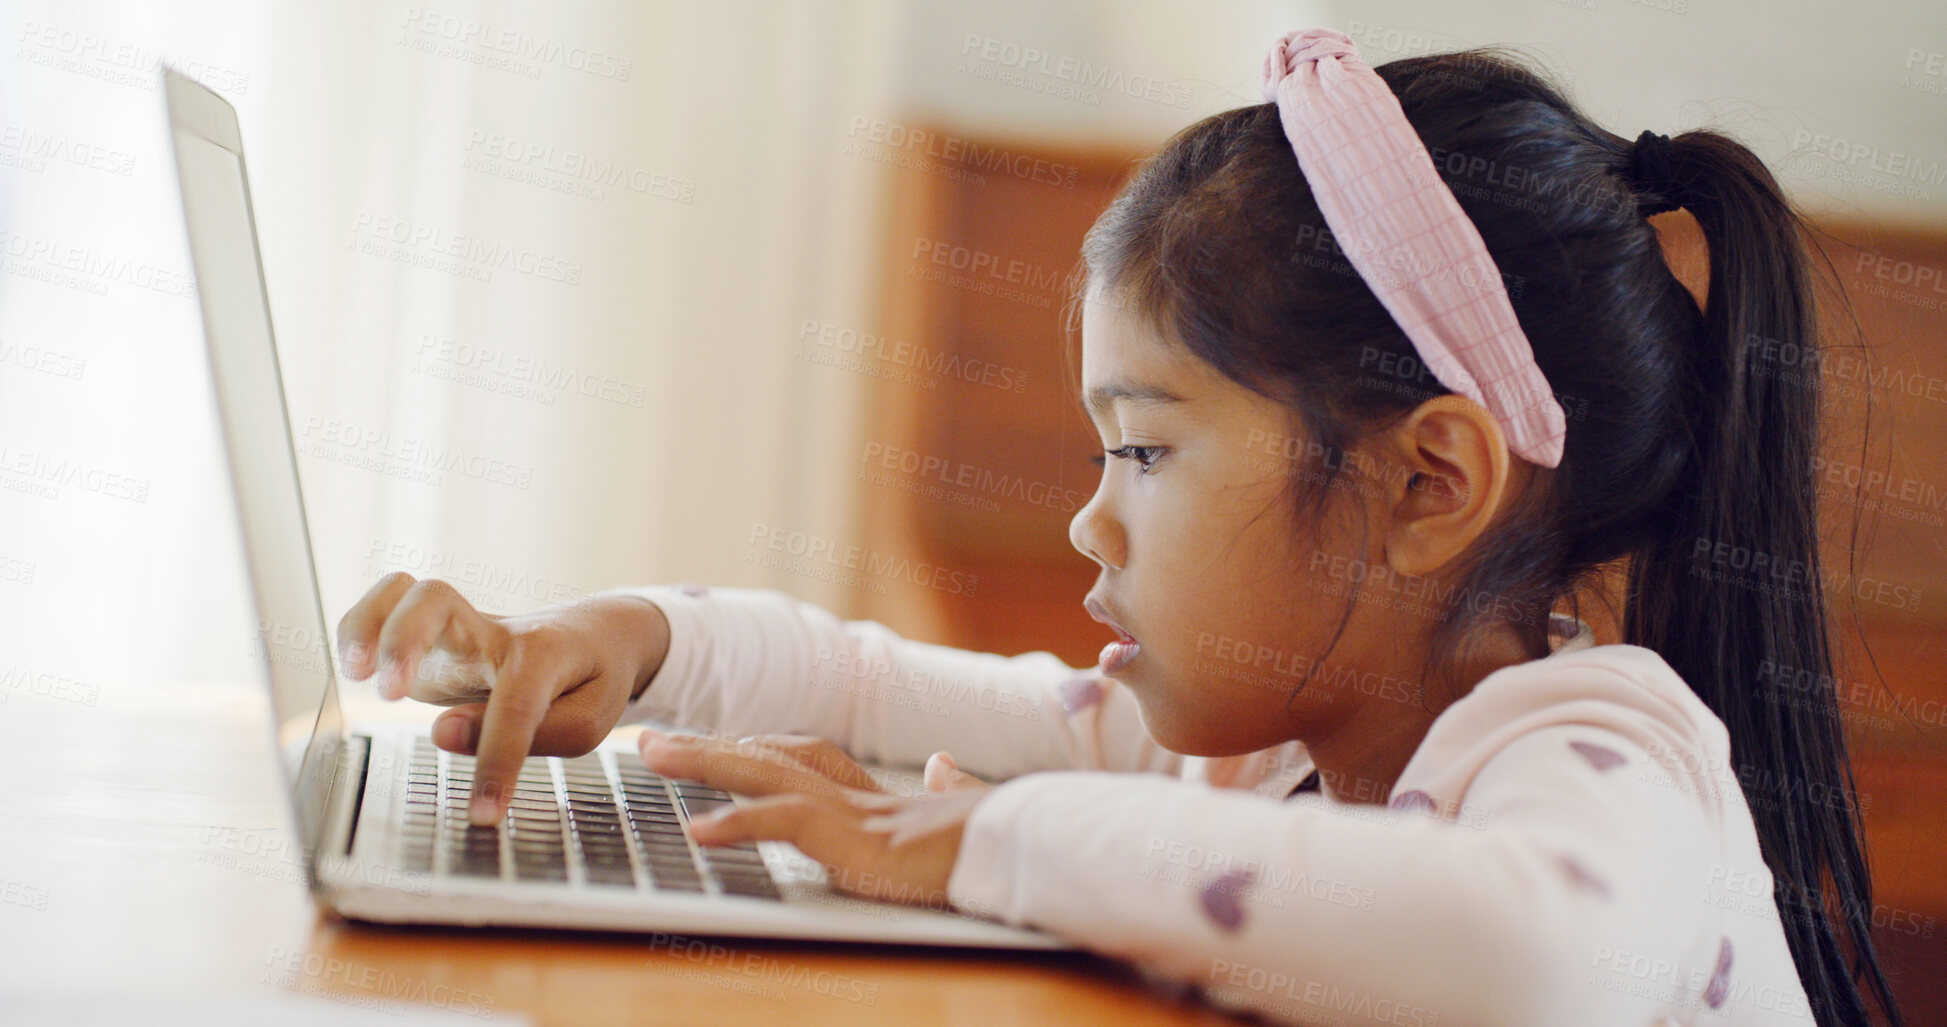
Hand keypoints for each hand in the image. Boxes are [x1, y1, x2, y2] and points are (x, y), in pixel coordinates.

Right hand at [335, 572, 671, 824]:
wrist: (598, 635)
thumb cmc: (592, 679)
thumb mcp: (588, 718)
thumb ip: (529, 733)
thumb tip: (442, 733)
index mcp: (544, 651)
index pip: (515, 705)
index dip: (497, 762)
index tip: (484, 813)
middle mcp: (494, 631)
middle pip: (437, 598)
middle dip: (402, 642)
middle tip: (391, 696)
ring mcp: (460, 631)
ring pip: (405, 591)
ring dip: (368, 625)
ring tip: (357, 675)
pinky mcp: (436, 642)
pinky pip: (389, 607)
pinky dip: (359, 626)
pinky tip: (355, 666)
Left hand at [639, 730, 990, 910]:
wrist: (1026, 843)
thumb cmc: (1003, 836)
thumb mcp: (964, 813)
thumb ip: (946, 789)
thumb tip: (941, 762)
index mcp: (879, 795)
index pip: (807, 758)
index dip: (760, 749)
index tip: (722, 745)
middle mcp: (859, 794)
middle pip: (771, 755)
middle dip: (711, 748)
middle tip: (655, 741)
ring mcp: (853, 812)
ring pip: (764, 774)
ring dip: (704, 763)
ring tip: (654, 755)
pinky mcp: (854, 838)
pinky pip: (783, 823)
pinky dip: (738, 823)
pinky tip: (699, 832)